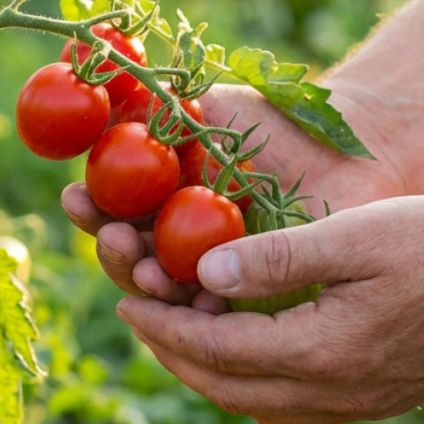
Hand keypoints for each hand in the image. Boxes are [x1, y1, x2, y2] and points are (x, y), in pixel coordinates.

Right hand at [62, 84, 404, 302]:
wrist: (347, 145)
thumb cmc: (275, 120)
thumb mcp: (206, 107)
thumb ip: (153, 112)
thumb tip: (94, 110)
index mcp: (158, 200)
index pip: (111, 213)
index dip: (90, 209)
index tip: (76, 196)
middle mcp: (176, 242)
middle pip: (129, 259)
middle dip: (114, 251)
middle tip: (117, 238)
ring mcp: (213, 274)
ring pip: (165, 293)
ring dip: (147, 283)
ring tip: (147, 269)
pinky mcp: (249, 300)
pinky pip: (214, 317)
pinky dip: (199, 312)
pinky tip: (196, 297)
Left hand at [113, 195, 423, 423]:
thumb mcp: (357, 236)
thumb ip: (277, 258)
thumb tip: (202, 272)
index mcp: (321, 351)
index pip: (213, 350)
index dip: (161, 327)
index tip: (122, 303)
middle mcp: (332, 392)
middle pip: (224, 387)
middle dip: (171, 353)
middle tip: (139, 316)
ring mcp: (355, 404)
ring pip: (253, 404)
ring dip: (206, 371)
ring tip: (179, 330)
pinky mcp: (372, 400)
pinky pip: (289, 407)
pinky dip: (248, 382)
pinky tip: (243, 350)